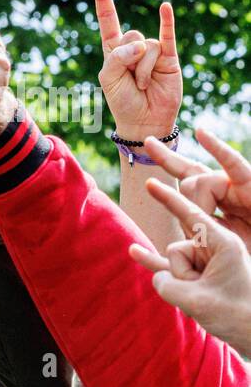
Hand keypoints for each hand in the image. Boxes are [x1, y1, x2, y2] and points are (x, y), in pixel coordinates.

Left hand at [93, 0, 181, 140]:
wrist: (143, 120)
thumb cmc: (121, 100)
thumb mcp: (108, 79)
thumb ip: (117, 57)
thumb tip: (142, 44)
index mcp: (113, 49)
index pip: (108, 19)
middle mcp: (133, 46)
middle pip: (130, 35)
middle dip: (128, 59)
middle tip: (130, 79)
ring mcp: (152, 51)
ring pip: (147, 46)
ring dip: (142, 69)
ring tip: (143, 84)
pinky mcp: (169, 57)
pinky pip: (168, 35)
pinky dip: (167, 21)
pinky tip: (165, 7)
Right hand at [129, 178, 250, 356]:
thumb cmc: (236, 315)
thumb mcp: (197, 301)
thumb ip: (166, 284)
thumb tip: (158, 276)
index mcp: (223, 244)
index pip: (190, 215)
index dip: (168, 199)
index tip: (150, 183)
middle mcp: (214, 248)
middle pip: (176, 249)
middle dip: (180, 273)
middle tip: (207, 295)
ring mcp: (205, 261)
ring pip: (173, 264)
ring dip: (180, 284)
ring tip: (205, 301)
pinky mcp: (198, 275)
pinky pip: (168, 266)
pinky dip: (152, 261)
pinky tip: (135, 252)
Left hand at [144, 127, 250, 248]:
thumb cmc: (246, 253)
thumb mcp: (212, 245)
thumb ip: (191, 236)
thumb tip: (166, 241)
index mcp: (215, 203)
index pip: (187, 182)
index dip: (168, 167)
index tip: (145, 154)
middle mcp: (224, 189)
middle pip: (190, 171)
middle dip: (166, 158)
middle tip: (147, 143)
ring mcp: (237, 185)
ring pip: (199, 179)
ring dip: (194, 201)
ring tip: (203, 218)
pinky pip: (232, 163)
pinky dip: (216, 148)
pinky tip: (200, 133)